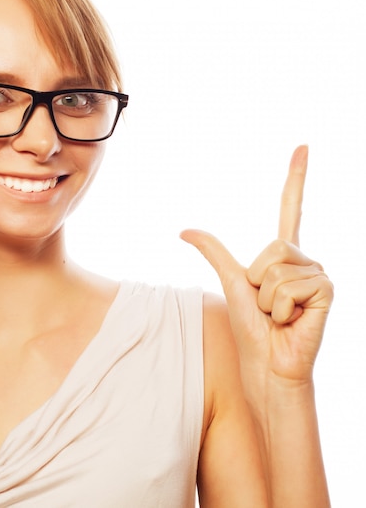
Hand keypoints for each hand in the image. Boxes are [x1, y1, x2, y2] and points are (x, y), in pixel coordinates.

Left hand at [181, 146, 332, 385]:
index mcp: (282, 255)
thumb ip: (213, 252)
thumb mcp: (229, 281)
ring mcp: (317, 274)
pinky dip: (282, 308)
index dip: (295, 179)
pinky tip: (292, 321)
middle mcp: (303, 260)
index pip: (291, 208)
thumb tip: (183, 230)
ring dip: (268, 299)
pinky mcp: (327, 291)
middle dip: (258, 281)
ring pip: (279, 268)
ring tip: (278, 315)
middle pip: (272, 247)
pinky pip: (291, 285)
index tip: (302, 147)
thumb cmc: (250, 327)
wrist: (266, 362)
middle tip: (268, 306)